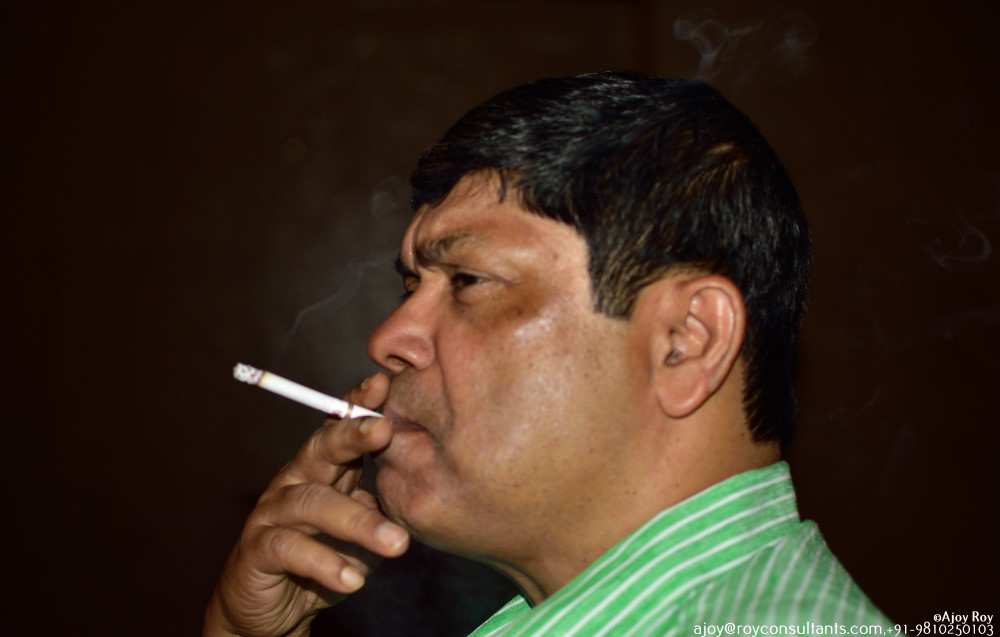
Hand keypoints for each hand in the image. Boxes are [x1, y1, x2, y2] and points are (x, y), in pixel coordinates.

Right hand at [203, 372, 408, 636]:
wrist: (269, 607)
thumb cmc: (321, 557)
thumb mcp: (359, 526)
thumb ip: (382, 502)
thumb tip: (426, 482)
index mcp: (324, 469)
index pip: (340, 428)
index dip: (358, 404)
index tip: (384, 384)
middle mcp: (295, 481)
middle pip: (320, 448)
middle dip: (351, 435)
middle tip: (384, 430)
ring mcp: (272, 513)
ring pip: (311, 503)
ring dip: (357, 522)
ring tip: (397, 544)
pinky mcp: (256, 550)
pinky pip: (290, 549)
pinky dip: (324, 563)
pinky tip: (354, 579)